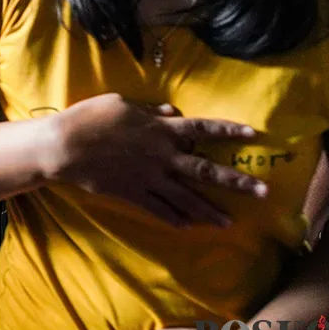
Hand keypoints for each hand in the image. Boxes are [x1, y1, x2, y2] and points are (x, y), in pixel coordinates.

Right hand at [43, 93, 266, 227]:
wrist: (64, 146)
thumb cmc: (90, 117)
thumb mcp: (121, 103)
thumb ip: (150, 109)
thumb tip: (173, 110)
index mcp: (161, 128)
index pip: (203, 128)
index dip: (228, 130)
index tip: (253, 133)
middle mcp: (162, 155)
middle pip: (206, 170)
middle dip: (236, 182)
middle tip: (264, 192)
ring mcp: (149, 177)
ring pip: (187, 197)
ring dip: (210, 211)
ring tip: (230, 223)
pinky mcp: (133, 194)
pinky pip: (159, 209)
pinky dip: (174, 219)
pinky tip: (187, 227)